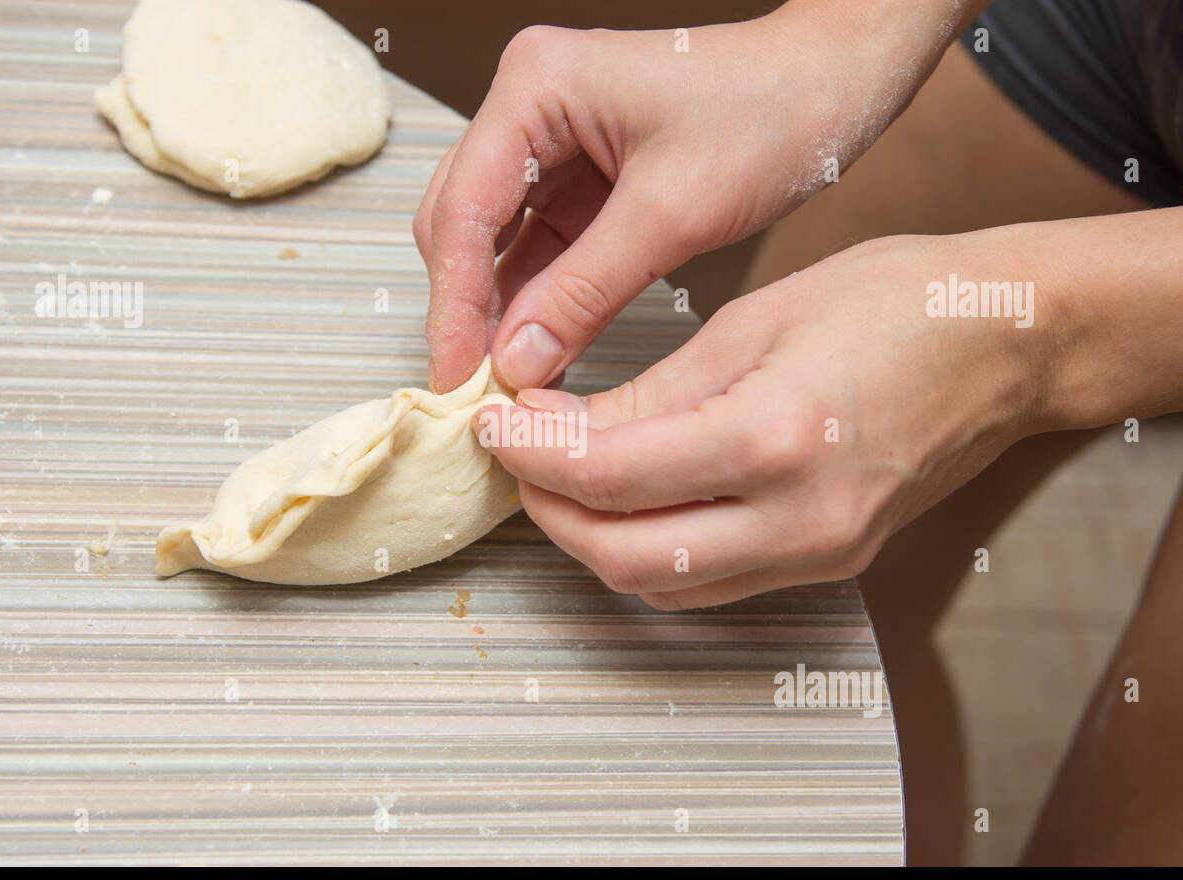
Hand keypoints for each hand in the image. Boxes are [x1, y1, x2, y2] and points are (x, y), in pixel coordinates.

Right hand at [415, 1, 978, 392]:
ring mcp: (549, 138)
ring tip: (501, 382)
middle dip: (466, 308)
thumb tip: (516, 363)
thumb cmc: (771, 112)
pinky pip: (535, 244)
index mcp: (537, 85)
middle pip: (461, 221)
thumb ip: (584, 291)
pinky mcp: (576, 173)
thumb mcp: (673, 212)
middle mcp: (529, 104)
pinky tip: (536, 349)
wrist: (833, 84)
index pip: (464, 209)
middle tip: (473, 389)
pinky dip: (533, 298)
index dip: (453, 303)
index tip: (455, 377)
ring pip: (492, 239)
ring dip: (496, 309)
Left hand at [474, 234, 1051, 607]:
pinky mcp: (828, 565)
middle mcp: (799, 519)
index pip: (610, 477)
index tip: (494, 422)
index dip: (530, 454)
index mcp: (776, 438)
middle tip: (515, 455)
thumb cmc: (893, 303)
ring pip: (662, 586)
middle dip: (548, 511)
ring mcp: (819, 554)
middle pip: (625, 558)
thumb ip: (650, 392)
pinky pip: (709, 586)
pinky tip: (625, 504)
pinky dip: (649, 554)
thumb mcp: (754, 322)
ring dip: (592, 541)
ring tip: (558, 478)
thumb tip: (556, 426)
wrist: (1006, 343)